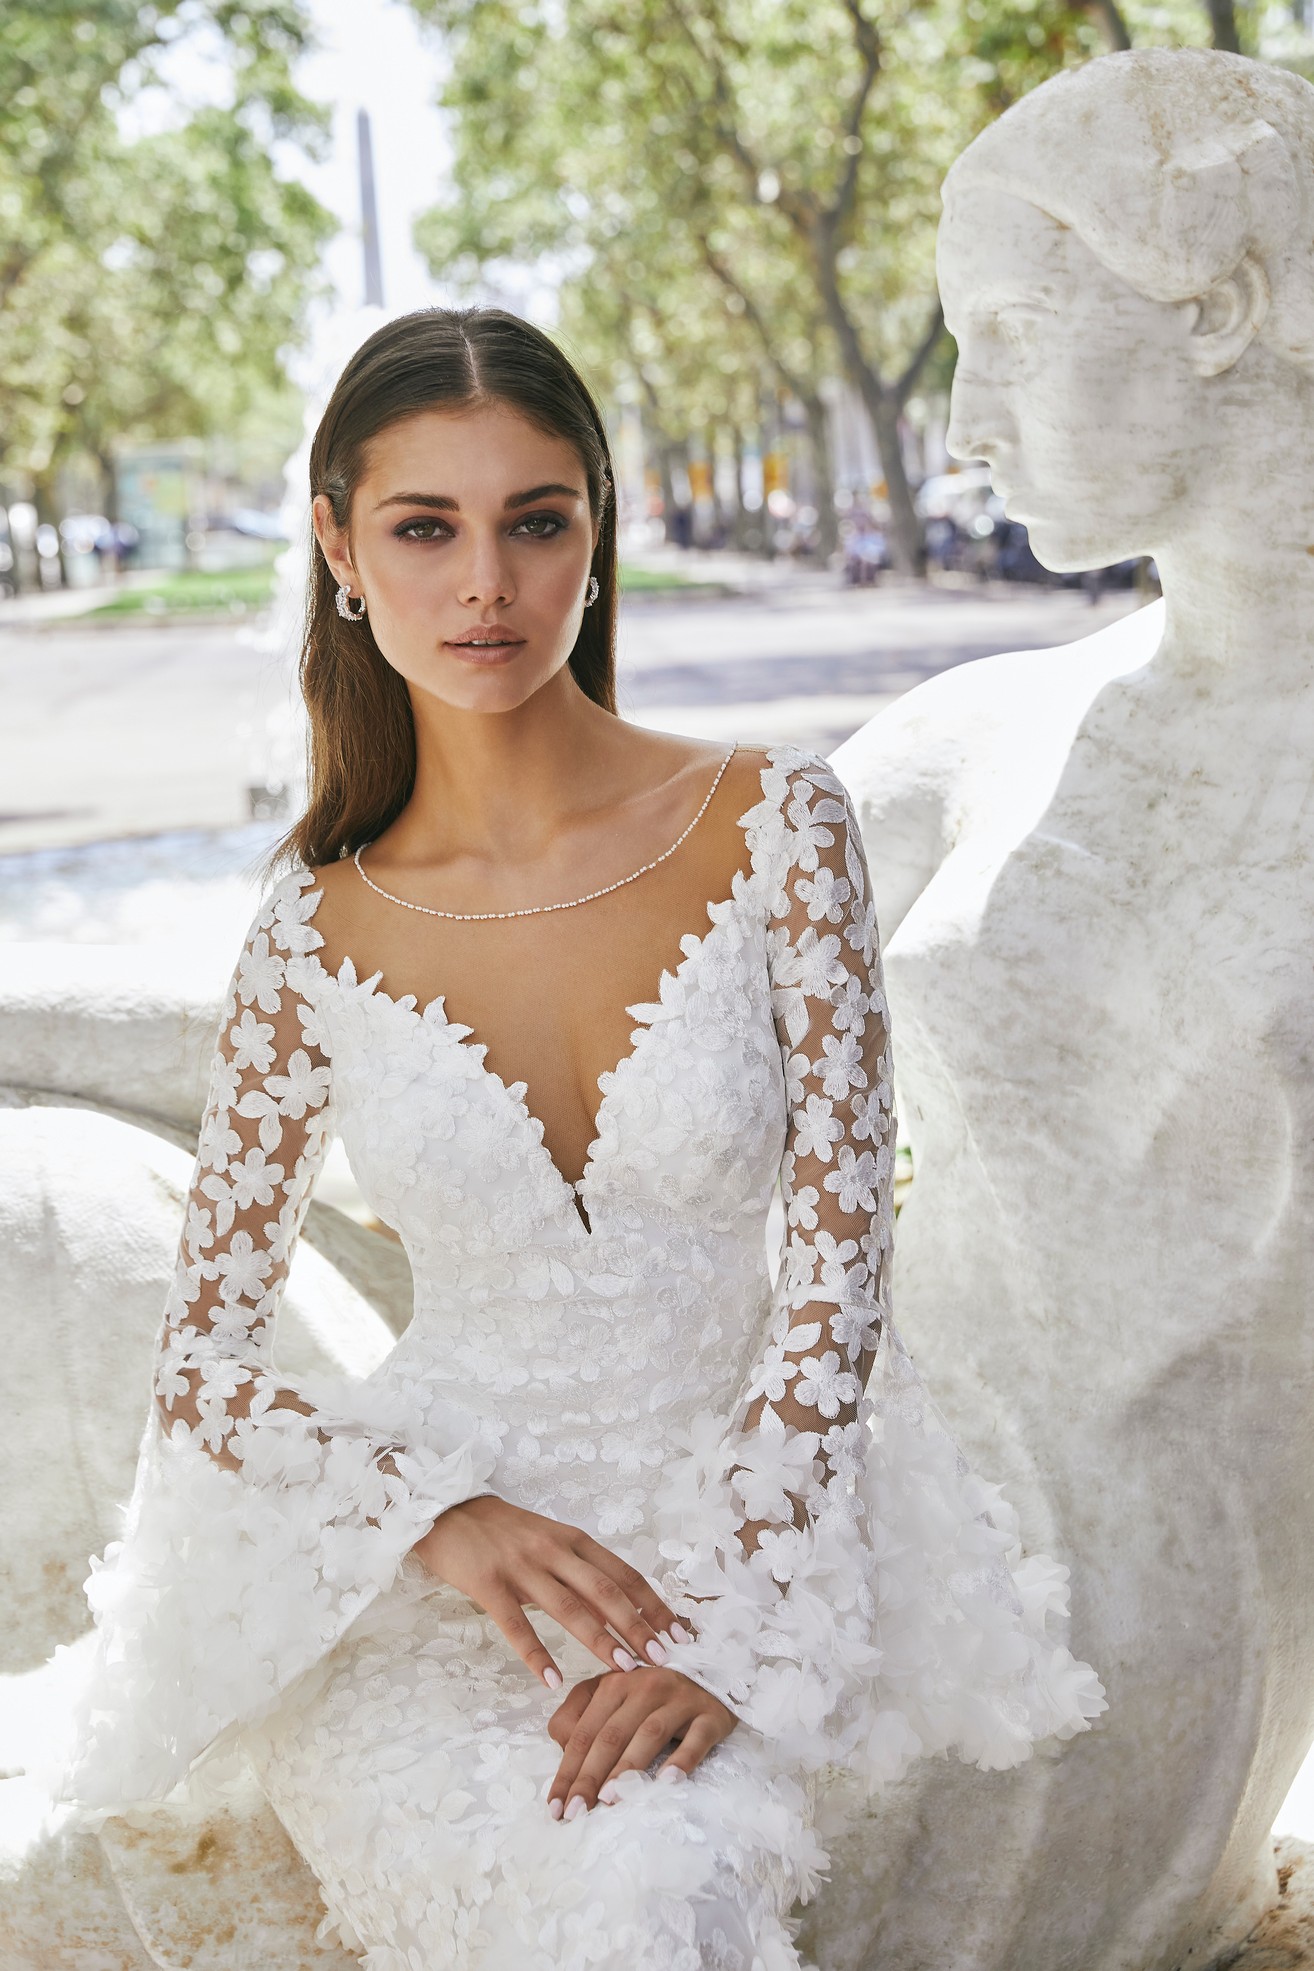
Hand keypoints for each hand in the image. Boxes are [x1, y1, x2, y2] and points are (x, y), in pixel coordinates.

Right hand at [413, 1495, 689, 1689]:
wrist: (444, 1508)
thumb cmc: (499, 1530)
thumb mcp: (545, 1540)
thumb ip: (575, 1571)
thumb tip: (614, 1610)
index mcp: (571, 1539)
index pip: (622, 1573)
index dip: (652, 1603)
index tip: (678, 1631)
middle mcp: (552, 1549)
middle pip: (604, 1590)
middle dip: (637, 1625)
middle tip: (663, 1657)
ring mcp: (521, 1566)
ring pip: (569, 1607)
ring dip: (600, 1639)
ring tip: (624, 1669)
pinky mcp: (489, 1583)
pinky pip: (516, 1624)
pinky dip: (536, 1653)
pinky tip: (551, 1680)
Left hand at [547, 1667, 735, 1818]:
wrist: (713, 1674)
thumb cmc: (652, 1697)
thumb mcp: (612, 1697)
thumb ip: (580, 1716)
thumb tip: (562, 1749)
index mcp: (615, 1683)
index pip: (584, 1732)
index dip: (567, 1770)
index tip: (554, 1807)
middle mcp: (645, 1686)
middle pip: (611, 1735)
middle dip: (589, 1777)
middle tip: (575, 1812)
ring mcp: (680, 1698)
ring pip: (649, 1734)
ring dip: (627, 1768)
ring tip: (609, 1800)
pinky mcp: (710, 1714)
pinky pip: (696, 1739)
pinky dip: (682, 1760)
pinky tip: (668, 1782)